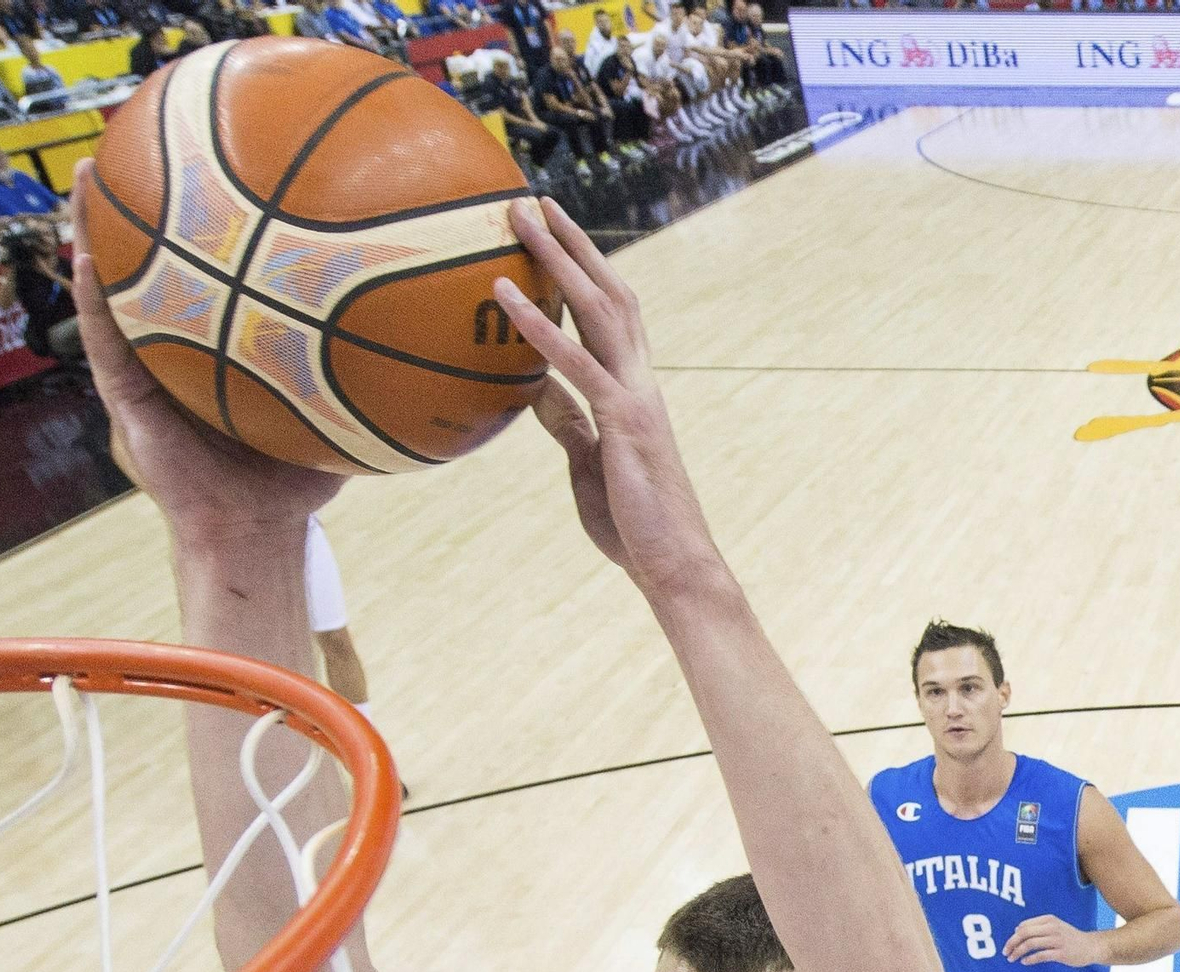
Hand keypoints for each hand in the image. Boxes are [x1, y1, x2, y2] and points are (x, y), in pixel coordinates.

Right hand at [70, 158, 340, 543]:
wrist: (252, 533)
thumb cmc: (295, 481)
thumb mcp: (338, 406)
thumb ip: (367, 362)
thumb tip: (426, 325)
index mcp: (221, 343)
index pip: (213, 267)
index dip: (209, 216)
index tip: (216, 159)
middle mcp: (179, 348)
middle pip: (160, 262)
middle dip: (151, 202)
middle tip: (148, 137)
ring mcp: (146, 371)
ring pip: (116, 289)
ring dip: (97, 231)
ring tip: (91, 171)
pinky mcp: (124, 400)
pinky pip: (103, 340)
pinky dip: (92, 298)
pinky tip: (85, 253)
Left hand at [495, 197, 721, 600]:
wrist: (673, 563)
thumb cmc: (632, 521)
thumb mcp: (587, 463)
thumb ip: (565, 421)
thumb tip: (532, 387)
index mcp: (632, 389)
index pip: (608, 315)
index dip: (582, 270)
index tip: (553, 233)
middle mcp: (639, 379)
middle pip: (605, 292)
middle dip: (570, 244)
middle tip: (533, 200)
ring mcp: (634, 395)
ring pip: (595, 309)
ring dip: (555, 260)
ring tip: (519, 219)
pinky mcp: (623, 421)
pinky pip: (576, 366)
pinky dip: (539, 328)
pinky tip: (506, 298)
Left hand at [1002, 914, 1102, 966]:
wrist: (1091, 946)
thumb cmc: (1070, 937)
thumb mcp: (1055, 926)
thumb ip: (1037, 927)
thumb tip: (1017, 930)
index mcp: (1049, 920)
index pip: (1025, 926)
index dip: (1013, 936)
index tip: (1008, 945)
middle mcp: (1052, 928)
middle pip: (1025, 934)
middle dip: (1012, 943)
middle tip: (1005, 952)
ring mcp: (1057, 940)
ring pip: (1030, 944)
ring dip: (1018, 952)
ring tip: (1012, 958)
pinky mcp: (1061, 953)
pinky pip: (1040, 955)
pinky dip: (1030, 959)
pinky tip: (1024, 962)